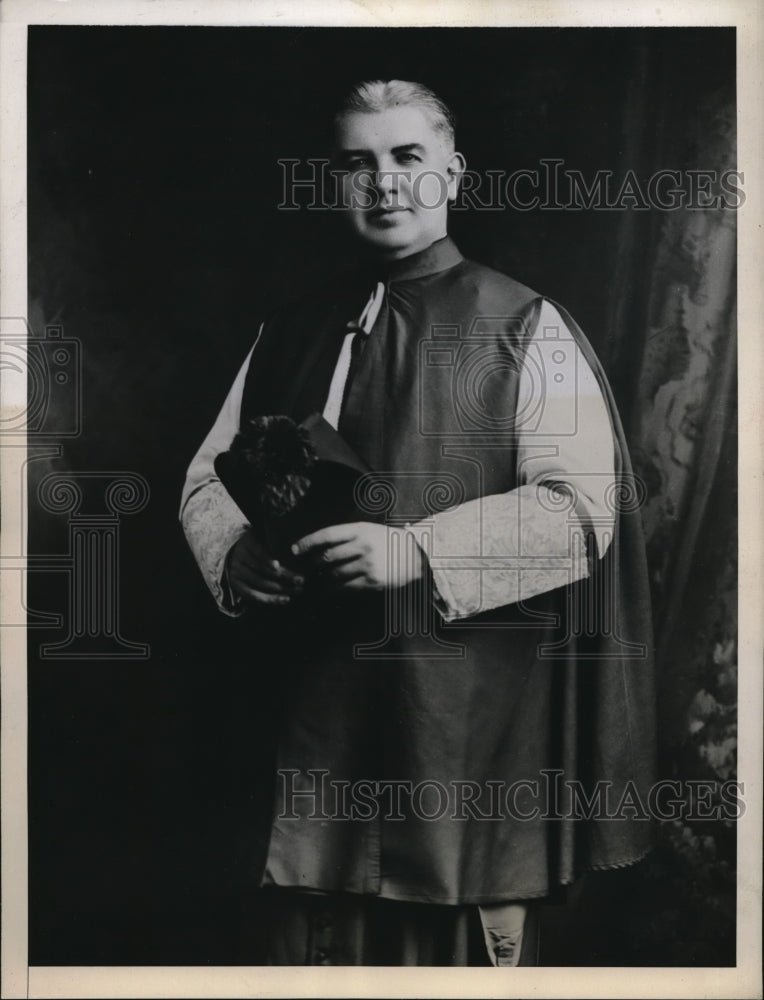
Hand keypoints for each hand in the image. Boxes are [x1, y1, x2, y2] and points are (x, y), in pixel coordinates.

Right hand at [226, 529, 303, 605]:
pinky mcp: (237, 585)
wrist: (241, 554)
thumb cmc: (263, 544)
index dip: (266, 558)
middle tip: (301, 580)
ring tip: (298, 590)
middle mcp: (239, 556)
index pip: (256, 550)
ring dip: (281, 589)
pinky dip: (270, 599)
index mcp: (247, 541)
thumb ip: (279, 542)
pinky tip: (285, 599)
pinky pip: (254, 595)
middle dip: (283, 575)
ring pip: (259, 583)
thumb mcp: (268, 538)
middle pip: (260, 568)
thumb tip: (298, 549)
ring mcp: (236, 571)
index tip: (277, 566)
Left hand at [291, 522, 424, 591]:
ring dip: (320, 579)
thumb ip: (346, 536)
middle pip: (327, 556)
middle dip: (312, 564)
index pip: (327, 535)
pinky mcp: (371, 581)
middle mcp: (363, 546)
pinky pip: (345, 587)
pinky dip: (332, 590)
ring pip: (334, 574)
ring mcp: (367, 564)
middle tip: (304, 568)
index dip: (307, 542)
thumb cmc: (387, 541)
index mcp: (360, 529)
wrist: (415, 555)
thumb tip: (318, 547)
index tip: (294, 549)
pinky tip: (326, 591)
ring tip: (313, 581)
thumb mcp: (369, 530)